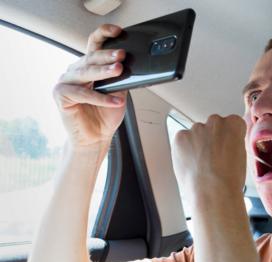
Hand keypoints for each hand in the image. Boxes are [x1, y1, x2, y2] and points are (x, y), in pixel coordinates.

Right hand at [53, 24, 126, 146]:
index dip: (104, 35)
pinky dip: (101, 97)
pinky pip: (83, 93)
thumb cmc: (106, 115)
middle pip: (91, 58)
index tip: (118, 31)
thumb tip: (130, 65)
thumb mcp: (119, 92)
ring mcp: (66, 82)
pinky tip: (115, 100)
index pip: (94, 45)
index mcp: (88, 66)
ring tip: (119, 71)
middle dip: (108, 56)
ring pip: (86, 73)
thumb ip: (121, 78)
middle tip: (122, 56)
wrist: (96, 138)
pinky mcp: (60, 95)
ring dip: (104, 72)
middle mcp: (75, 71)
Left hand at [172, 114, 246, 201]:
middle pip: (213, 126)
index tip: (226, 147)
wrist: (212, 191)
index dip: (228, 138)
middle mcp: (215, 122)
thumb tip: (224, 146)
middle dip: (212, 138)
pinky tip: (191, 164)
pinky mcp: (180, 137)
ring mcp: (196, 128)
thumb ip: (232, 144)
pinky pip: (181, 140)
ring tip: (201, 165)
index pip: (232, 123)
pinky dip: (183, 150)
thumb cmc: (229, 180)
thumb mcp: (241, 157)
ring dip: (197, 144)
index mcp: (234, 124)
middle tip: (213, 158)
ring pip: (196, 134)